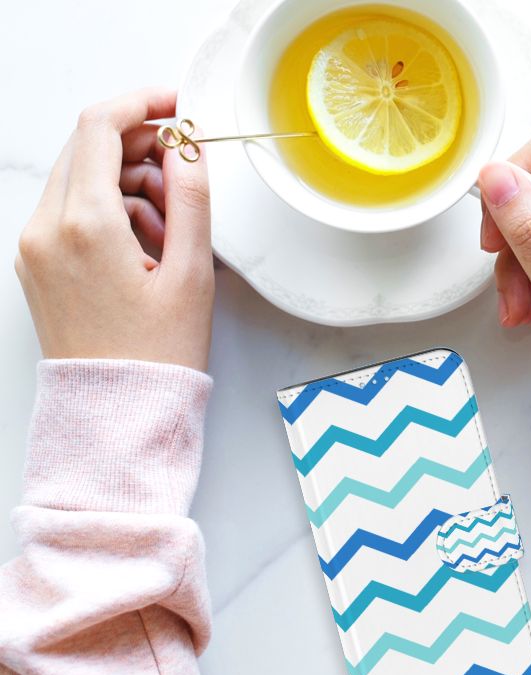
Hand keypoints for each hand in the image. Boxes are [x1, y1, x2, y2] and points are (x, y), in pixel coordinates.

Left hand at [15, 88, 213, 371]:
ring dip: (129, 182)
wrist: (117, 412)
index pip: (101, 127)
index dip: (143, 103)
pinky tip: (147, 244)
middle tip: (185, 173)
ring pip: (81, 178)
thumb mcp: (192, 273)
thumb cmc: (157, 354)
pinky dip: (110, 209)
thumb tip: (188, 147)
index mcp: (85, 225)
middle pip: (88, 148)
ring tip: (173, 228)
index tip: (177, 105)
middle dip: (141, 147)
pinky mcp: (37, 263)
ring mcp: (35, 246)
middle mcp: (47, 229)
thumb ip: (192, 198)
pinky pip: (72, 210)